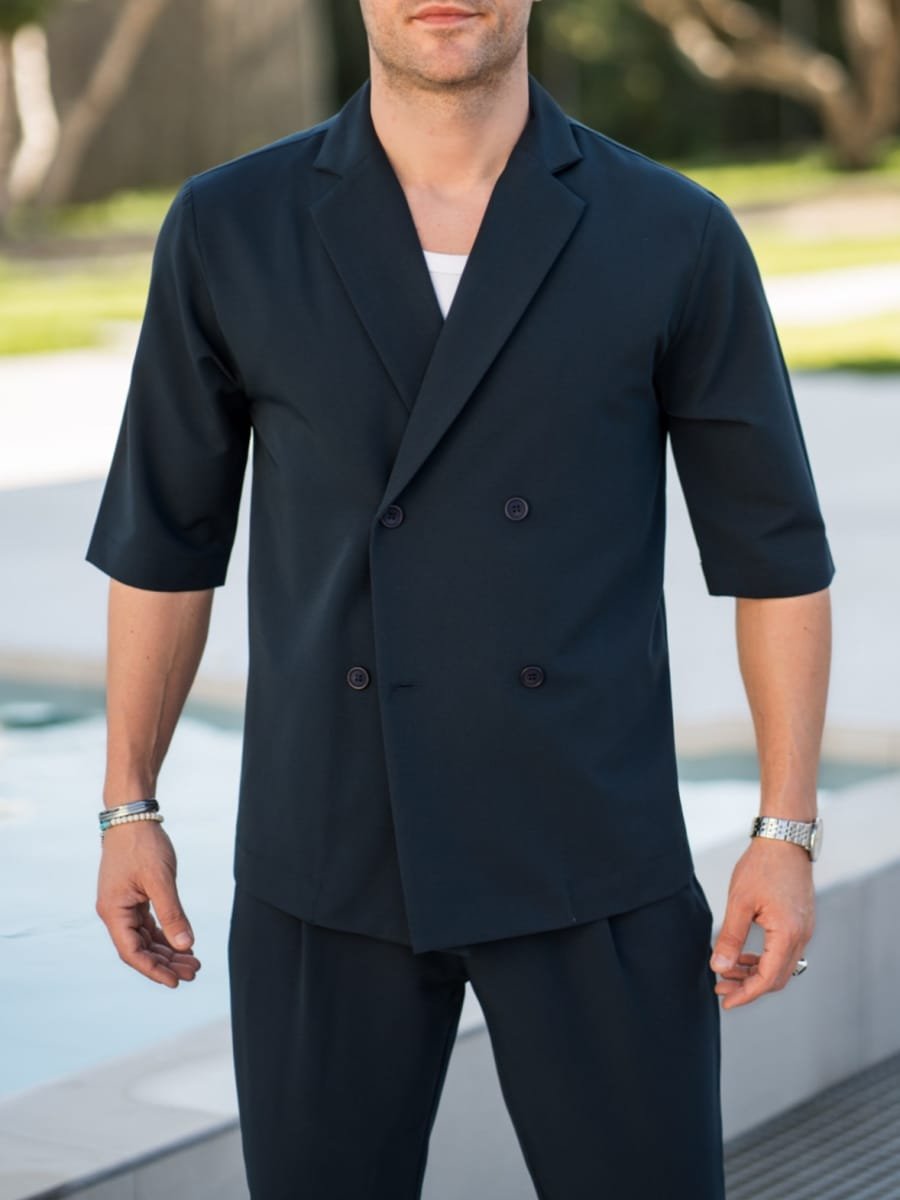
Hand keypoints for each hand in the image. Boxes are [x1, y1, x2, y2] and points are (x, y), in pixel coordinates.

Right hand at [95, 821, 201, 987]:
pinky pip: (149, 924)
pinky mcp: (133, 897)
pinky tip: (183, 943)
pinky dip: (165, 935)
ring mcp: (123, 905)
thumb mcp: (160, 880)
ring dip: (167, 951)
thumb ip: (172, 914)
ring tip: (193, 961)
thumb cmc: (143, 844)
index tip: (177, 981)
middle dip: (166, 963)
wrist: (132, 816)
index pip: (132, 952)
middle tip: (194, 972)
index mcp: (114, 912)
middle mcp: (115, 912)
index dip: (154, 970)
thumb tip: (185, 945)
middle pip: (140, 949)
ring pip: (146, 938)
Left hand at [709, 836, 813, 1009]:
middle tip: (720, 988)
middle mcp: (801, 936)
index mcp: (788, 934)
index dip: (746, 994)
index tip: (725, 1002)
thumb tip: (718, 966)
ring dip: (755, 973)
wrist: (785, 840)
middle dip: (748, 987)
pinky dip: (764, 959)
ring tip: (726, 971)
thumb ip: (731, 937)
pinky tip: (743, 957)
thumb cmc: (761, 867)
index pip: (768, 978)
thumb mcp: (740, 902)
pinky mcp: (800, 922)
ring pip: (781, 966)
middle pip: (776, 977)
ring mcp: (804, 930)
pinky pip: (784, 952)